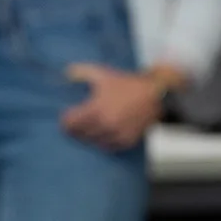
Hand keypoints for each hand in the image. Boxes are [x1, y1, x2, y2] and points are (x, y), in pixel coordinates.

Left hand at [60, 63, 174, 150]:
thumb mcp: (103, 74)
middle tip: (75, 125)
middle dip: (75, 129)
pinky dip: (103, 142)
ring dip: (88, 137)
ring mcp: (116, 134)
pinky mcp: (126, 141)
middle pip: (80, 135)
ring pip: (93, 142)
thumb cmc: (127, 84)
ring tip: (88, 130)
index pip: (70, 123)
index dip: (65, 121)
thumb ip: (81, 72)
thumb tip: (65, 73)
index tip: (66, 118)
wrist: (155, 94)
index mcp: (95, 108)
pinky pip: (108, 147)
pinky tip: (102, 135)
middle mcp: (104, 124)